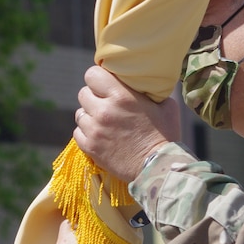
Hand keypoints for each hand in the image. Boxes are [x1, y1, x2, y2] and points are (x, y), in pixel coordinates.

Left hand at [73, 66, 180, 181]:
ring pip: (79, 113)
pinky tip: (99, 135)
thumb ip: (153, 91)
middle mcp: (104, 111)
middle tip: (105, 103)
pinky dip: (86, 132)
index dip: (98, 78)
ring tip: (103, 121)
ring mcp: (95, 130)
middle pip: (83, 93)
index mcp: (121, 96)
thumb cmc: (165, 135)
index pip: (92, 75)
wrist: (157, 168)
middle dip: (93, 96)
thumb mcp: (166, 106)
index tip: (105, 83)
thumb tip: (148, 84)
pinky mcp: (90, 147)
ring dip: (89, 115)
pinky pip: (77, 132)